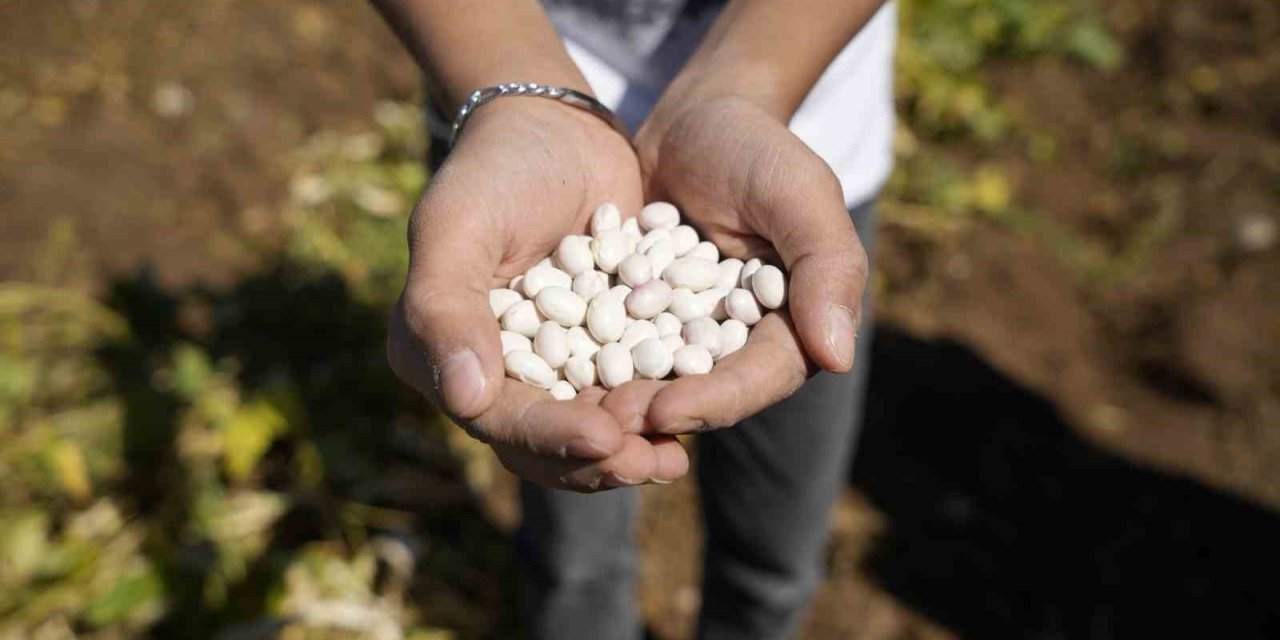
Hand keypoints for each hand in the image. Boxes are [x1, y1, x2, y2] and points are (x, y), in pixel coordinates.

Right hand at [388, 99, 688, 490]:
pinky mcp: (597, 349)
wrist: (555, 129)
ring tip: (675, 458)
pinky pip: (624, 392)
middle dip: (598, 459)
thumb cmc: (494, 168)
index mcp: (439, 353)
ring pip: (586, 428)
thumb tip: (465, 400)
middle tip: (654, 462)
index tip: (605, 440)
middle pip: (543, 440)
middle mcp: (490, 371)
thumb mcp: (458, 225)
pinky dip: (655, 408)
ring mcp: (548, 364)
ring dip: (630, 448)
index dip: (550, 436)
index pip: (497, 417)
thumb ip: (446, 308)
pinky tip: (692, 415)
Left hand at [605, 95, 867, 433]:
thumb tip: (836, 358)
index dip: (718, 399)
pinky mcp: (639, 317)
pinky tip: (549, 372)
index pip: (762, 376)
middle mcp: (740, 340)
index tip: (669, 412)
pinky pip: (615, 345)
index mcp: (792, 324)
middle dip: (659, 410)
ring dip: (619, 398)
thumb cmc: (758, 147)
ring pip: (657, 378)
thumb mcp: (799, 193)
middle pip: (706, 391)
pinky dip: (587, 360)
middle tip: (609, 422)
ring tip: (574, 409)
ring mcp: (686, 331)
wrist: (693, 118)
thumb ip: (827, 267)